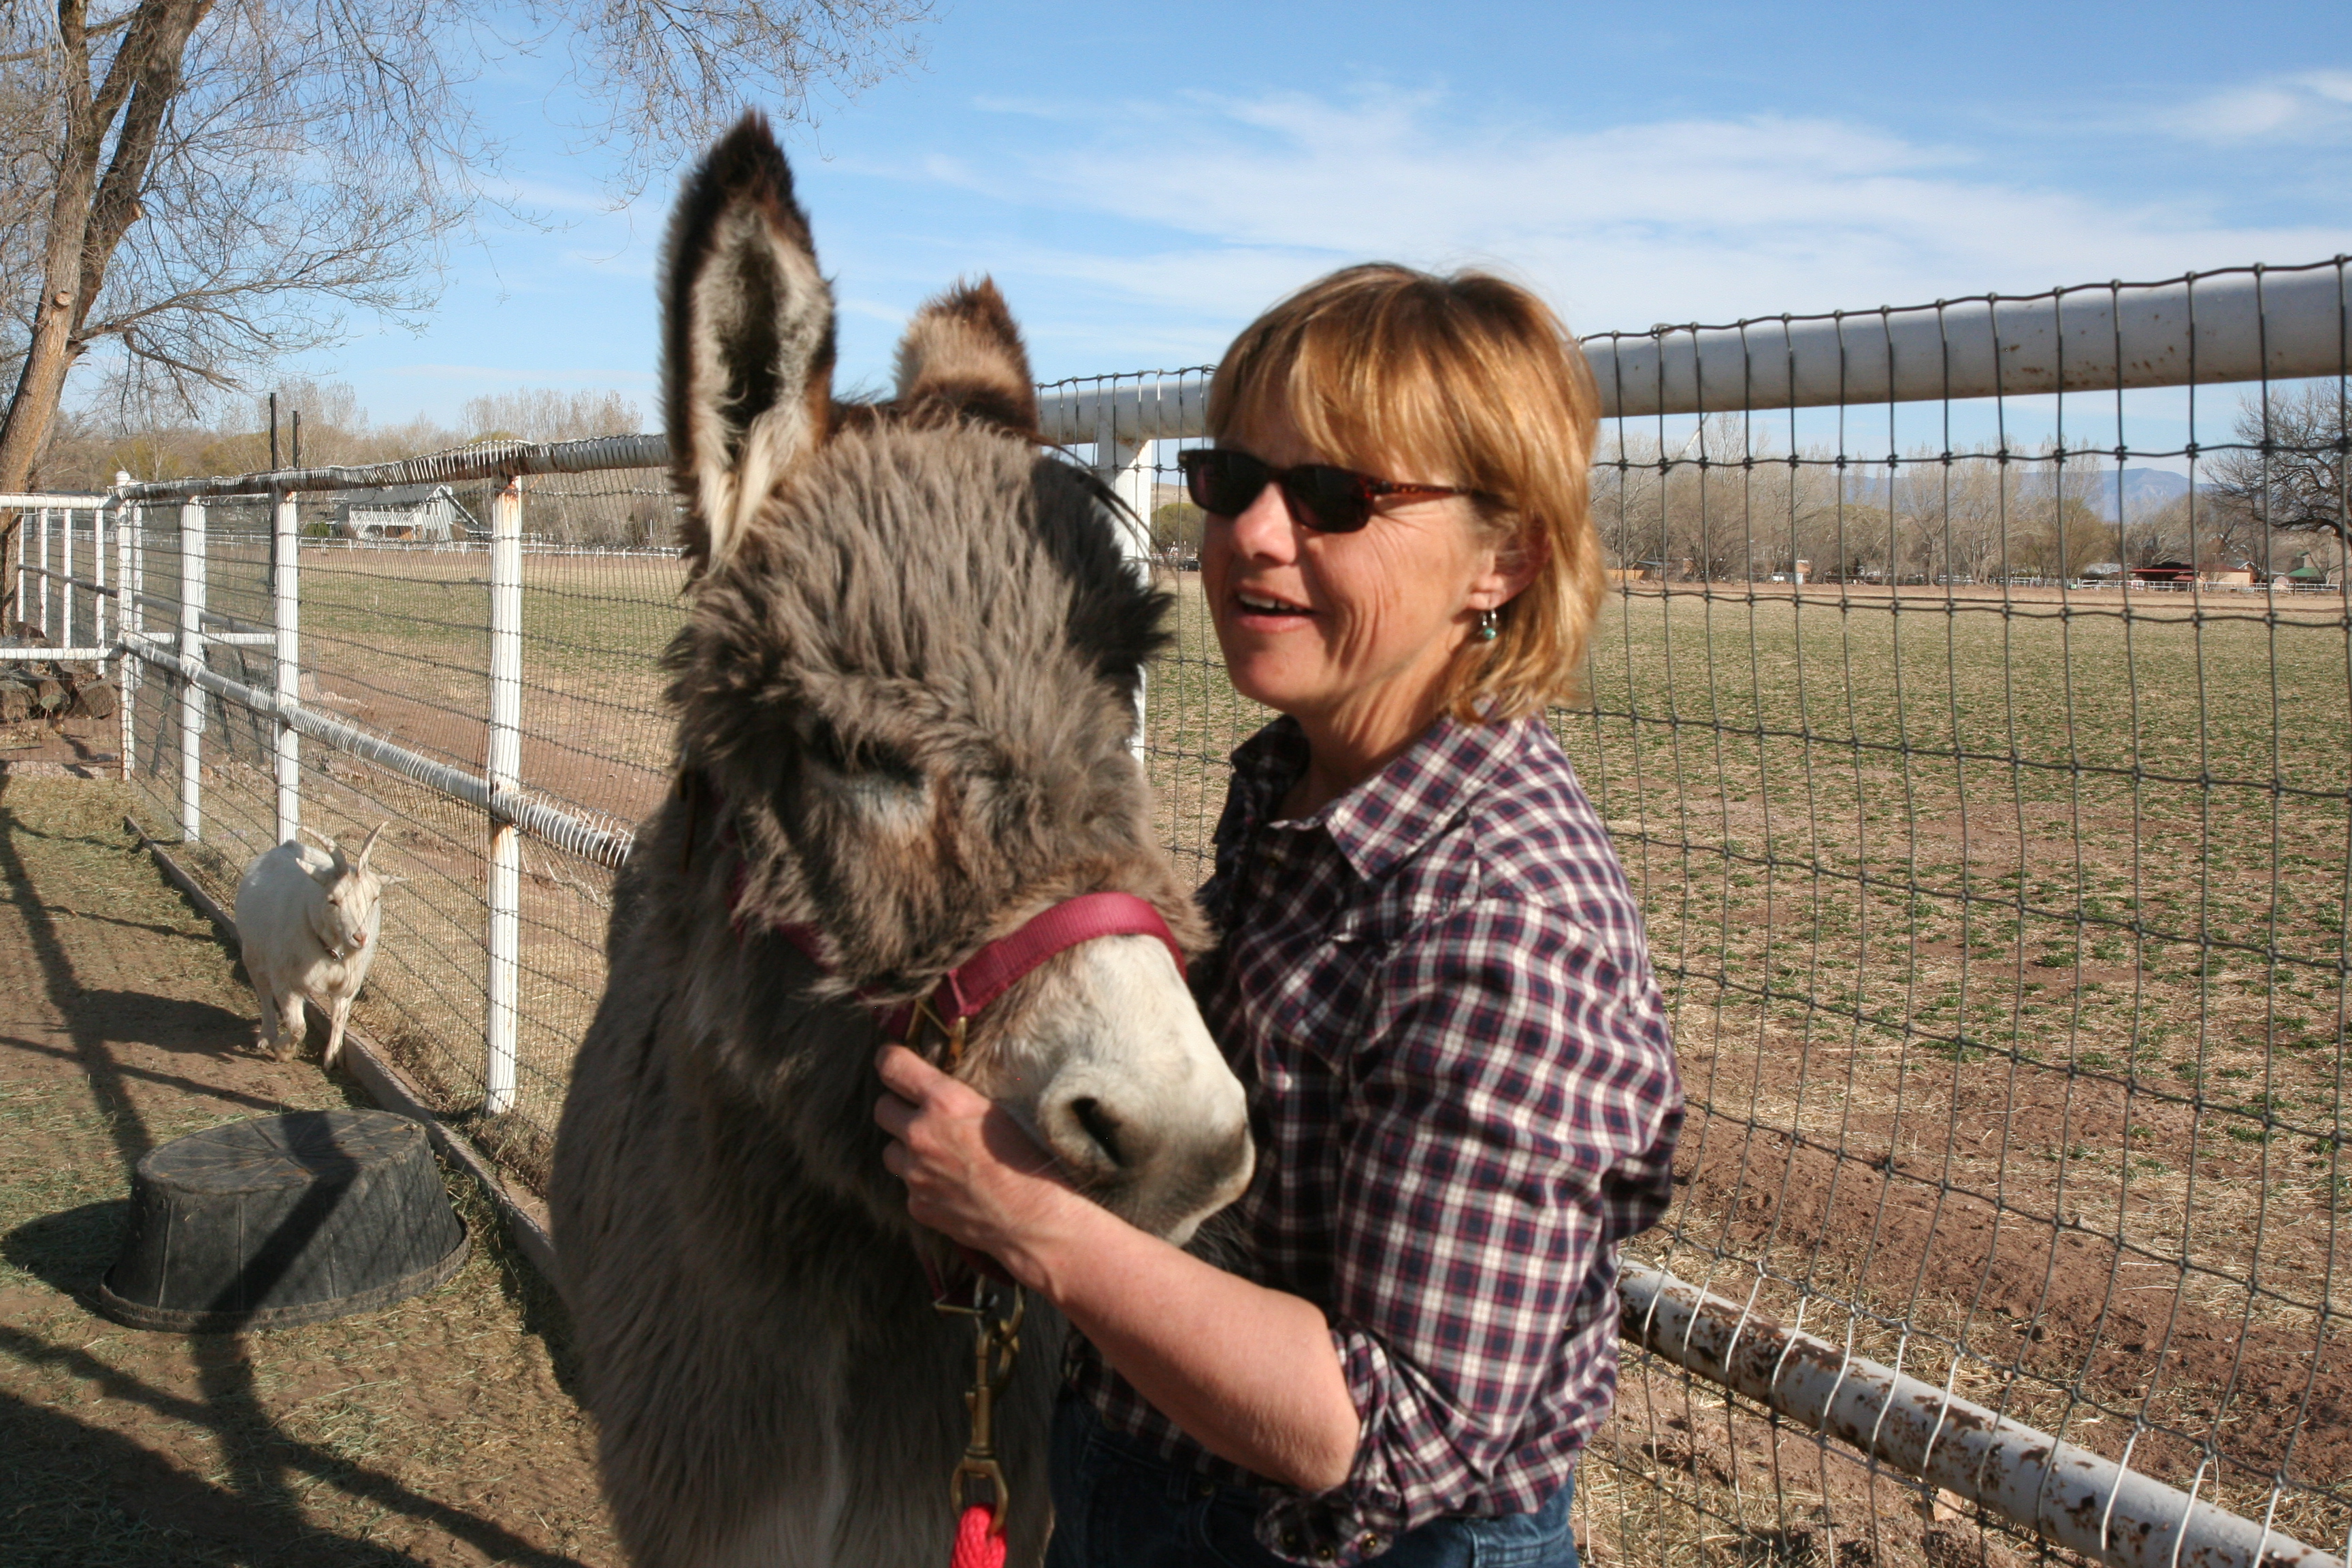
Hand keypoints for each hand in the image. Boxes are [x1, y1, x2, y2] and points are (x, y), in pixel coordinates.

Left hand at [872, 1044, 1078, 1274]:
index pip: (892, 1066)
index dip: (890, 1060)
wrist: (1035, 1219)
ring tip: (940, 1155)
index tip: (893, 1061)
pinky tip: (953, 1187)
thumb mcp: (997, 1111)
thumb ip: (957, 1096)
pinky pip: (909, 1187)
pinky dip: (923, 1184)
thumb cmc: (1028, 1160)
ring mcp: (915, 1174)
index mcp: (944, 1101)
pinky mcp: (918, 1205)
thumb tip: (936, 1085)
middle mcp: (921, 1135)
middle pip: (882, 1109)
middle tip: (920, 1113)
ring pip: (890, 1151)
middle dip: (898, 1107)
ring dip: (907, 1149)